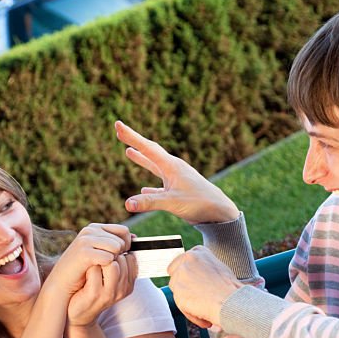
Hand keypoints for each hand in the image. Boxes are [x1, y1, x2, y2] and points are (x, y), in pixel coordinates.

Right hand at [46, 224, 131, 294]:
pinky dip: (105, 268)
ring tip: (100, 268)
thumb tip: (136, 238)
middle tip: (105, 266)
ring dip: (113, 262)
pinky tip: (95, 270)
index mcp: (96, 228)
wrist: (62, 283)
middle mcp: (91, 230)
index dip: (126, 246)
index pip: (124, 231)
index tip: (117, 257)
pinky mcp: (84, 252)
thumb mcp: (101, 253)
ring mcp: (86, 239)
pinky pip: (108, 258)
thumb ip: (116, 244)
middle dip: (119, 255)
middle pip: (122, 240)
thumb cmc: (83, 270)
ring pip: (117, 248)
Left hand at [67, 252, 137, 326]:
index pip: (131, 258)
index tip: (107, 253)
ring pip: (111, 264)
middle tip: (98, 257)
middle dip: (109, 253)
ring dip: (100, 259)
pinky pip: (95, 271)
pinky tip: (84, 271)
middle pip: (122, 259)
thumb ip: (118, 261)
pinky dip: (89, 266)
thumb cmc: (93, 288)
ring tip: (92, 263)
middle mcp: (122, 289)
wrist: (77, 312)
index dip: (118, 251)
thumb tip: (128, 237)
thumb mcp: (109, 277)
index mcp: (128, 284)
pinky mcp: (95, 294)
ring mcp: (109, 293)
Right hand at [115, 121, 238, 224]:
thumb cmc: (200, 203)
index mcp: (172, 166)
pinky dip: (150, 188)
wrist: (220, 213)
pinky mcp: (179, 192)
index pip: (147, 147)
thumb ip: (150, 202)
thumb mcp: (173, 202)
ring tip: (129, 151)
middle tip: (120, 131)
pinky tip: (144, 189)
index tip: (118, 125)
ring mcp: (177, 179)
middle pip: (150, 152)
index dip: (131, 136)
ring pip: (155, 167)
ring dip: (142, 160)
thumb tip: (127, 204)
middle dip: (135, 142)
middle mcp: (173, 169)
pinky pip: (160, 187)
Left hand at [167, 246, 241, 328]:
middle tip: (196, 293)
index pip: (182, 260)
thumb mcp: (218, 269)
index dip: (187, 273)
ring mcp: (180, 275)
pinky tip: (204, 313)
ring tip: (203, 305)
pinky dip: (190, 311)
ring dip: (186, 297)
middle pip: (173, 271)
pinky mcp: (177, 292)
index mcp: (198, 252)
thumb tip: (195, 276)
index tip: (193, 282)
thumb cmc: (230, 289)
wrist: (231, 302)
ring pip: (175, 288)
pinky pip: (180, 304)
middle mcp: (187, 260)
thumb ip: (203, 268)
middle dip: (181, 282)